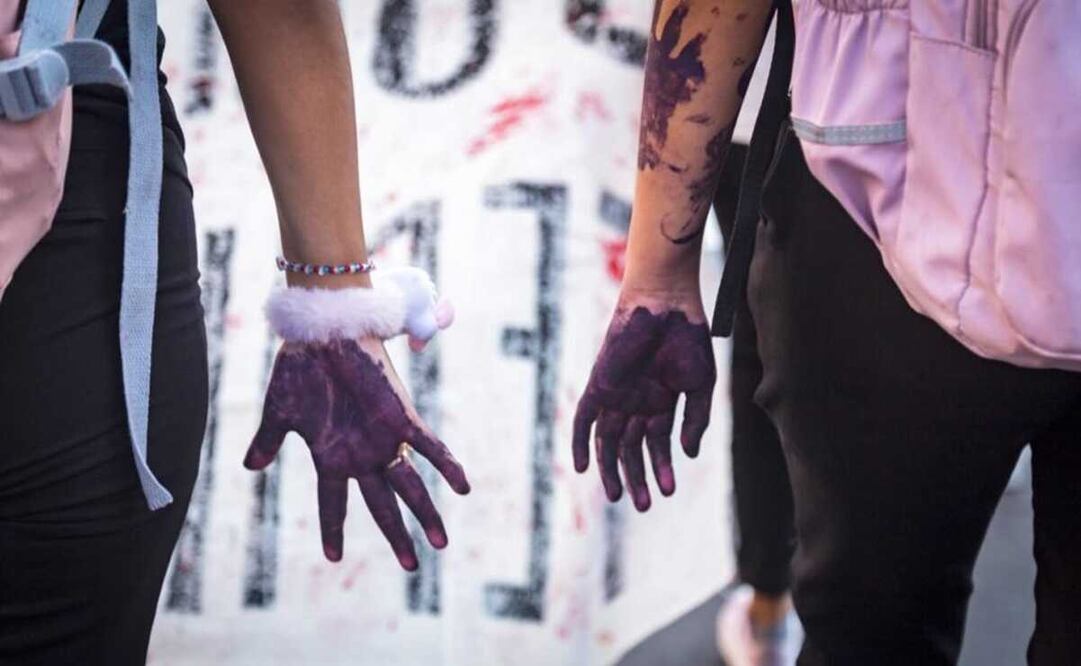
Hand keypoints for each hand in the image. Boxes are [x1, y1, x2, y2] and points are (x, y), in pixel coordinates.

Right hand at [244, 337, 469, 567]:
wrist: (320, 331)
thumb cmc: (299, 367)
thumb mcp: (278, 412)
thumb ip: (268, 441)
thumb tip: (249, 466)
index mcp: (331, 456)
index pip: (333, 503)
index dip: (333, 529)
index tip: (334, 556)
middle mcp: (360, 453)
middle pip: (382, 505)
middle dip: (397, 536)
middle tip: (413, 566)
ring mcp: (382, 438)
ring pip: (409, 485)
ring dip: (426, 514)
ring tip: (441, 544)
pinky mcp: (400, 417)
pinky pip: (430, 446)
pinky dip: (447, 465)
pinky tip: (464, 487)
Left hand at [573, 290, 715, 510]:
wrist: (665, 303)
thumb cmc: (688, 338)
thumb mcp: (700, 385)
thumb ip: (696, 420)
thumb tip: (688, 454)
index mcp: (660, 404)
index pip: (656, 446)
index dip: (662, 469)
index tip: (668, 491)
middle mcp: (635, 403)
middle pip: (630, 450)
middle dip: (637, 478)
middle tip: (644, 505)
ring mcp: (615, 395)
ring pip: (608, 442)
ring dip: (612, 470)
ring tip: (619, 496)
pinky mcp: (598, 385)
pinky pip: (583, 419)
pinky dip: (580, 443)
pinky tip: (584, 468)